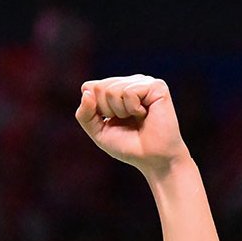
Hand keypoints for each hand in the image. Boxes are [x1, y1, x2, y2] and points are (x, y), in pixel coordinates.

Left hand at [75, 75, 189, 176]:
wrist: (153, 158)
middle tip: (126, 121)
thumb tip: (86, 91)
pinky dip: (133, 109)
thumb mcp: (98, 131)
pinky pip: (129, 92)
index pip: (89, 87)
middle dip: (107, 111)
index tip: (110, 121)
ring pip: (112, 90)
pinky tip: (145, 114)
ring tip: (137, 118)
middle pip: (98, 87)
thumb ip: (85, 114)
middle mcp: (129, 82)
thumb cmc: (128, 145)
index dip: (94, 109)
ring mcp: (143, 82)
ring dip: (121, 112)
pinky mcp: (156, 86)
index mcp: (116, 89)